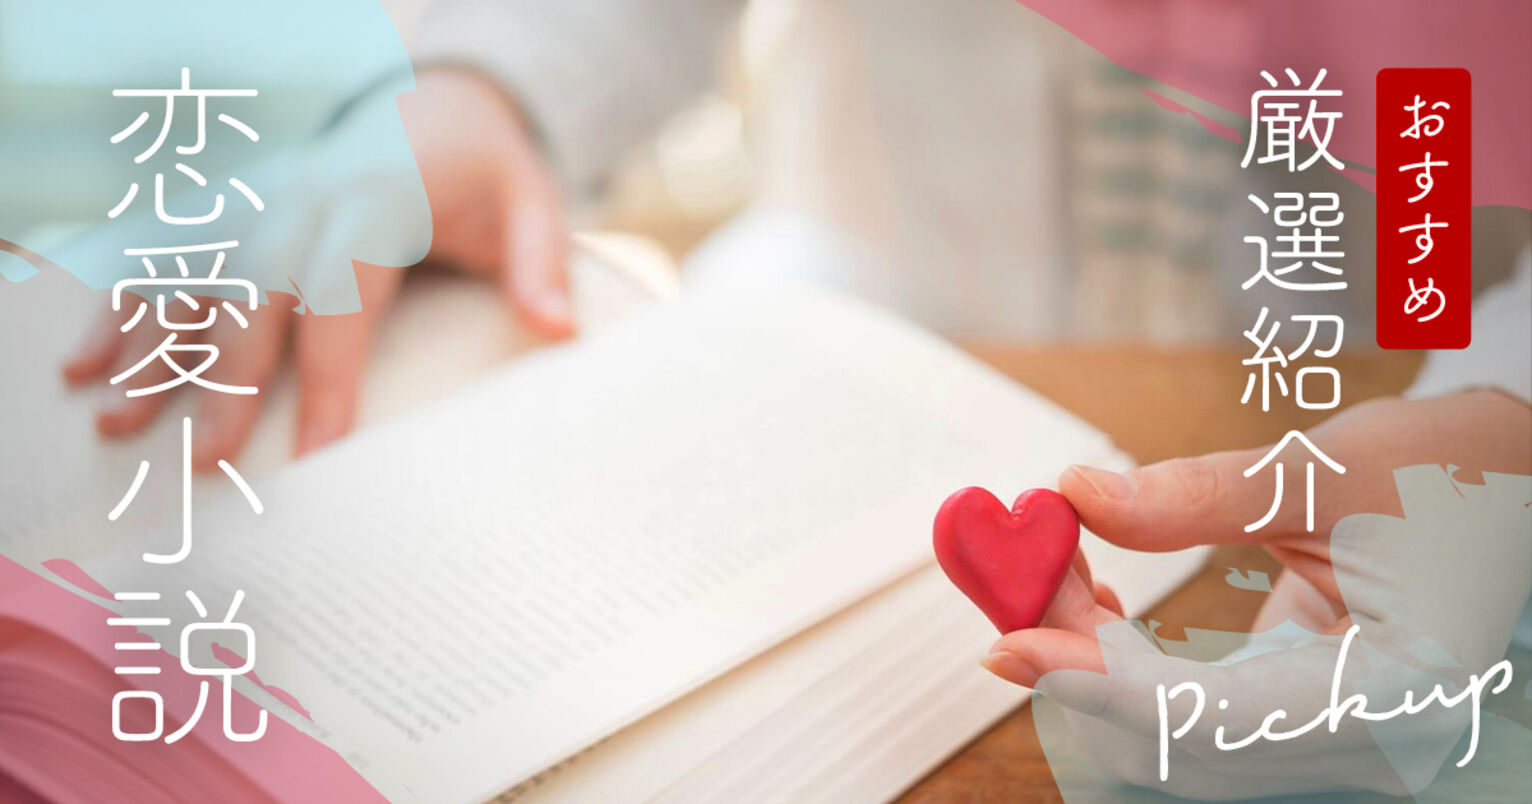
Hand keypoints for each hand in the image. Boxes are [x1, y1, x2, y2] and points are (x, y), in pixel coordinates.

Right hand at [61, 68, 572, 469]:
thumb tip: (560, 333)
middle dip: (226, 376)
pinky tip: (84, 363)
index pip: (343, 292)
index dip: (327, 373)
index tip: (315, 453)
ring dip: (149, 346)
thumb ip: (543, 265)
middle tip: (207, 463)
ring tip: (118, 424)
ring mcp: (257, 198)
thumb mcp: (532, 203)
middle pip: (252, 289)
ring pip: (190, 273)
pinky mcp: (233, 210)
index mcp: (377, 198)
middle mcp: (301, 195)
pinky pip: (165, 256)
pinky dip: (121, 306)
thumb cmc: (486, 171)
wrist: (435, 105)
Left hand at [983, 391, 1531, 796]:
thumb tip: (1076, 494)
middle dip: (1079, 668)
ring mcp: (1335, 739)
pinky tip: (1089, 598)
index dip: (1103, 688)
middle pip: (1179, 747)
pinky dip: (1125, 669)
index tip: (1010, 644)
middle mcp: (1370, 742)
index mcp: (1402, 693)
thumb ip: (1201, 495)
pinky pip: (1189, 717)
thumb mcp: (1331, 467)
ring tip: (1051, 570)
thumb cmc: (1452, 467)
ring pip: (1172, 741)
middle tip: (1016, 574)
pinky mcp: (1300, 715)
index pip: (1218, 723)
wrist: (1515, 479)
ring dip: (1092, 667)